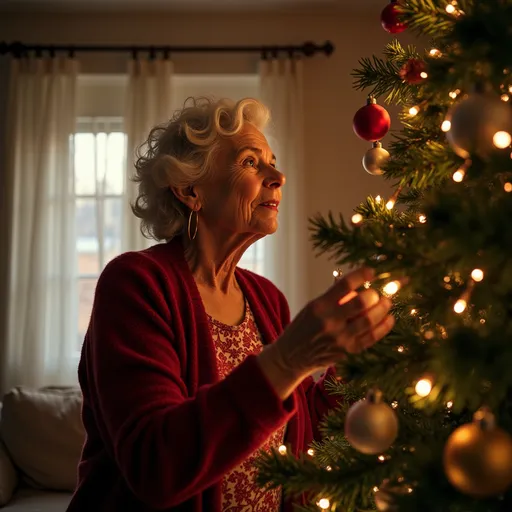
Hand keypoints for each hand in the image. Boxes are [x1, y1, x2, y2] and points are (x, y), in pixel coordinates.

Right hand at [257, 267, 393, 398]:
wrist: (292, 356)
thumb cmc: (303, 327)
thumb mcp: (312, 307)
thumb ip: (334, 298)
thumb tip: (359, 286)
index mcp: (319, 306)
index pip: (344, 285)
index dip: (361, 275)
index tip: (371, 272)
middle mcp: (330, 321)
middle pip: (360, 303)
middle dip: (374, 295)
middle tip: (378, 293)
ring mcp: (340, 338)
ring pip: (369, 321)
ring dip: (382, 309)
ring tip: (387, 302)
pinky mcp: (348, 351)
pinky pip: (371, 338)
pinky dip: (383, 327)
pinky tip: (389, 319)